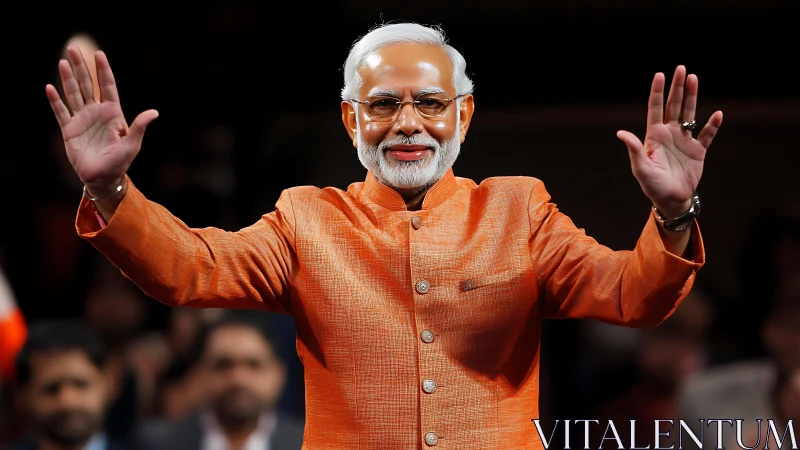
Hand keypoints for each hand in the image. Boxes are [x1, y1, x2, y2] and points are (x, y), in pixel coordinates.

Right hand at [45, 46, 157, 195]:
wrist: (103, 178)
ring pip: (73, 94)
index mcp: (113, 113)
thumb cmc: (120, 162)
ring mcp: (82, 119)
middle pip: (87, 85)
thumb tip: (154, 112)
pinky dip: (55, 100)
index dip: (103, 71)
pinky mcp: (69, 129)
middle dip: (81, 67)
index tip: (99, 54)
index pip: (107, 86)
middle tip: (73, 48)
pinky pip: (61, 112)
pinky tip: (50, 87)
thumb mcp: (132, 144)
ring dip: (68, 78)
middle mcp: (96, 112)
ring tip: (62, 62)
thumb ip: (139, 127)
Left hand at [617, 66, 722, 217]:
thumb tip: (621, 133)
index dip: (657, 92)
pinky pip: (707, 135)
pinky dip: (712, 125)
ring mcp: (685, 140)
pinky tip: (717, 114)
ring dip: (692, 97)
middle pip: (674, 106)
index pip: (655, 108)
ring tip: (694, 79)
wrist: (671, 199)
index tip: (660, 74)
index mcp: (654, 136)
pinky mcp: (698, 150)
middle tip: (681, 69)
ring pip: (690, 114)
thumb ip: (634, 149)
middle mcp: (670, 134)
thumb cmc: (652, 185)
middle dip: (677, 87)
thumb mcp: (641, 168)